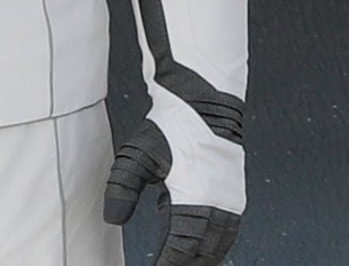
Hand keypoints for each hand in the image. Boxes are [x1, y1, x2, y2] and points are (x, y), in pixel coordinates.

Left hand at [104, 121, 242, 265]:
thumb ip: (122, 188)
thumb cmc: (174, 124)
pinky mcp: (234, 193)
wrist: (205, 99)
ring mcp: (230, 200)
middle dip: (183, 265)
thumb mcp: (138, 154)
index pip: (180, 251)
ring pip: (218, 246)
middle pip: (201, 254)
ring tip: (181, 263)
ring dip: (201, 259)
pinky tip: (199, 244)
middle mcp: (218, 203)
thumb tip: (114, 219)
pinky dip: (213, 245)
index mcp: (196, 199)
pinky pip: (227, 232)